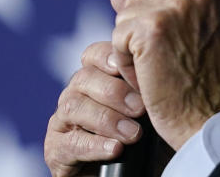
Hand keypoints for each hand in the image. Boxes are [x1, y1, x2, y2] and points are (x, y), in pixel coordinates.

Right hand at [44, 41, 145, 176]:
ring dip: (106, 119)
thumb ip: (147, 86)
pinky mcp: (56, 150)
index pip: (94, 54)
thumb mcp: (151, 109)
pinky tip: (115, 149)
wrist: (133, 173)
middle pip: (83, 78)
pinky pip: (69, 143)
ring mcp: (63, 122)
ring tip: (133, 134)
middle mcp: (76, 94)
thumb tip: (163, 68)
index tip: (136, 69)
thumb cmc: (145, 140)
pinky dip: (94, 145)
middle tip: (141, 108)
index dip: (111, 57)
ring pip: (73, 107)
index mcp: (97, 78)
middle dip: (115, 92)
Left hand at [110, 0, 219, 149]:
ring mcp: (182, 3)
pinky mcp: (155, 25)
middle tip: (167, 58)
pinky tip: (149, 73)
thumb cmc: (204, 83)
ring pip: (125, 12)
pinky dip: (125, 58)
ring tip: (161, 67)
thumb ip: (164, 5)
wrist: (213, 121)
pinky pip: (118, 34)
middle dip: (139, 24)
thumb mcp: (194, 34)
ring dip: (131, 44)